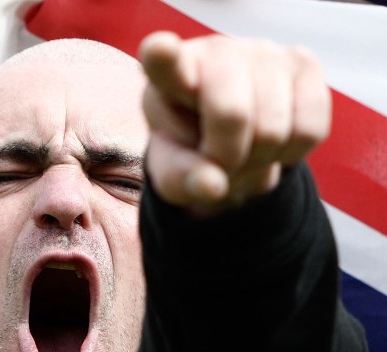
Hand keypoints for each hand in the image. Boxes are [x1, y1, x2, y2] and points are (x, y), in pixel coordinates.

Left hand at [139, 31, 331, 216]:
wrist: (232, 136)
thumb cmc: (193, 149)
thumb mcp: (176, 173)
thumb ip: (184, 180)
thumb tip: (212, 186)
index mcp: (168, 75)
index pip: (164, 61)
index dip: (162, 56)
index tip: (158, 49)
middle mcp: (216, 52)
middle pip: (232, 115)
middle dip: (229, 158)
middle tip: (221, 162)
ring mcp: (264, 52)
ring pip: (274, 129)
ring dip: (260, 161)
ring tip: (244, 152)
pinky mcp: (304, 63)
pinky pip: (309, 130)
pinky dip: (291, 154)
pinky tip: (273, 142)